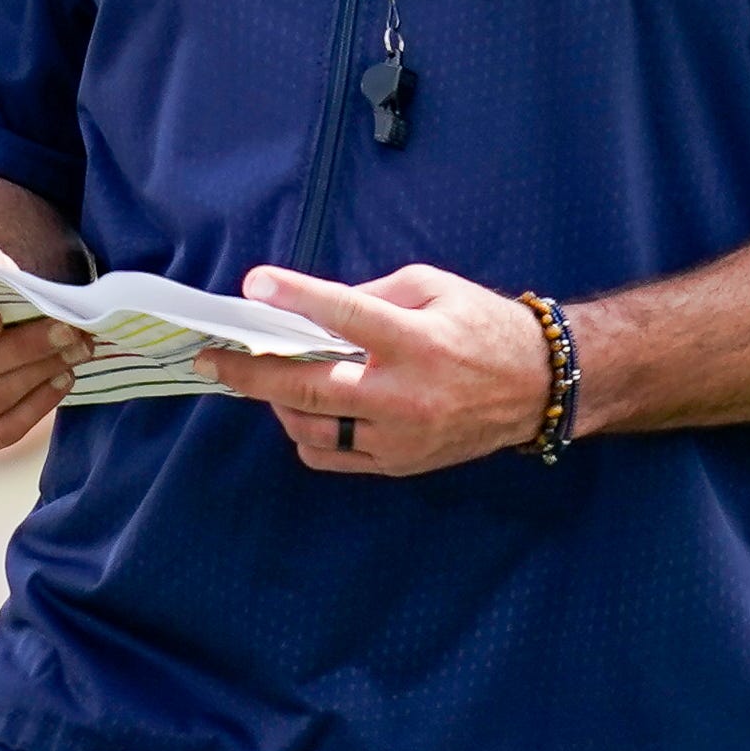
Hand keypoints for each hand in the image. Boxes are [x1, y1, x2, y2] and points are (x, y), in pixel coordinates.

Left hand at [193, 263, 548, 476]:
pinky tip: (303, 408)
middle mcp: (405, 395)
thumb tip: (312, 309)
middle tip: (212, 361)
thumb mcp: (433, 287)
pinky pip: (330, 455)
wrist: (537, 386)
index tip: (253, 286)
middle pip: (308, 388)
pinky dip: (306, 432)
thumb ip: (372, 296)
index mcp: (416, 341)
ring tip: (265, 378)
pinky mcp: (398, 464)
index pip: (345, 316)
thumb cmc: (482, 326)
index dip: (295, 297)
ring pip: (310, 429)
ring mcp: (399, 438)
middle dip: (249, 374)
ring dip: (276, 402)